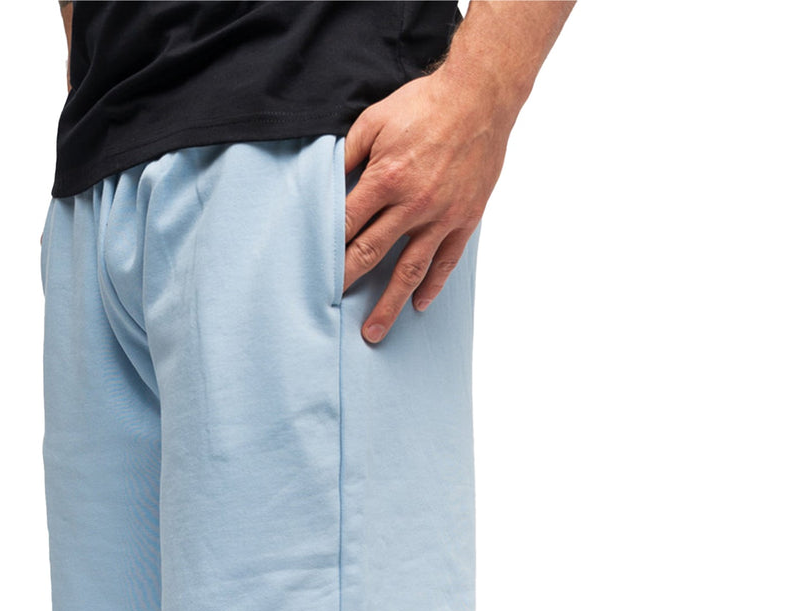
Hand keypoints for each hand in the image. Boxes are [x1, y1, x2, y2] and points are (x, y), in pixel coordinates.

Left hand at [342, 71, 512, 343]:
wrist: (480, 96)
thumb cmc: (425, 104)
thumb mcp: (376, 119)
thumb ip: (350, 154)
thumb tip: (329, 182)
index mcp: (386, 179)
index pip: (347, 225)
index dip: (327, 248)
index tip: (312, 272)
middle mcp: (412, 204)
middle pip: (371, 254)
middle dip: (347, 283)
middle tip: (329, 311)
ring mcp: (441, 216)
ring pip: (409, 271)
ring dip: (389, 304)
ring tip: (373, 332)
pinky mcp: (465, 219)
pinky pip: (446, 261)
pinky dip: (432, 286)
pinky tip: (419, 305)